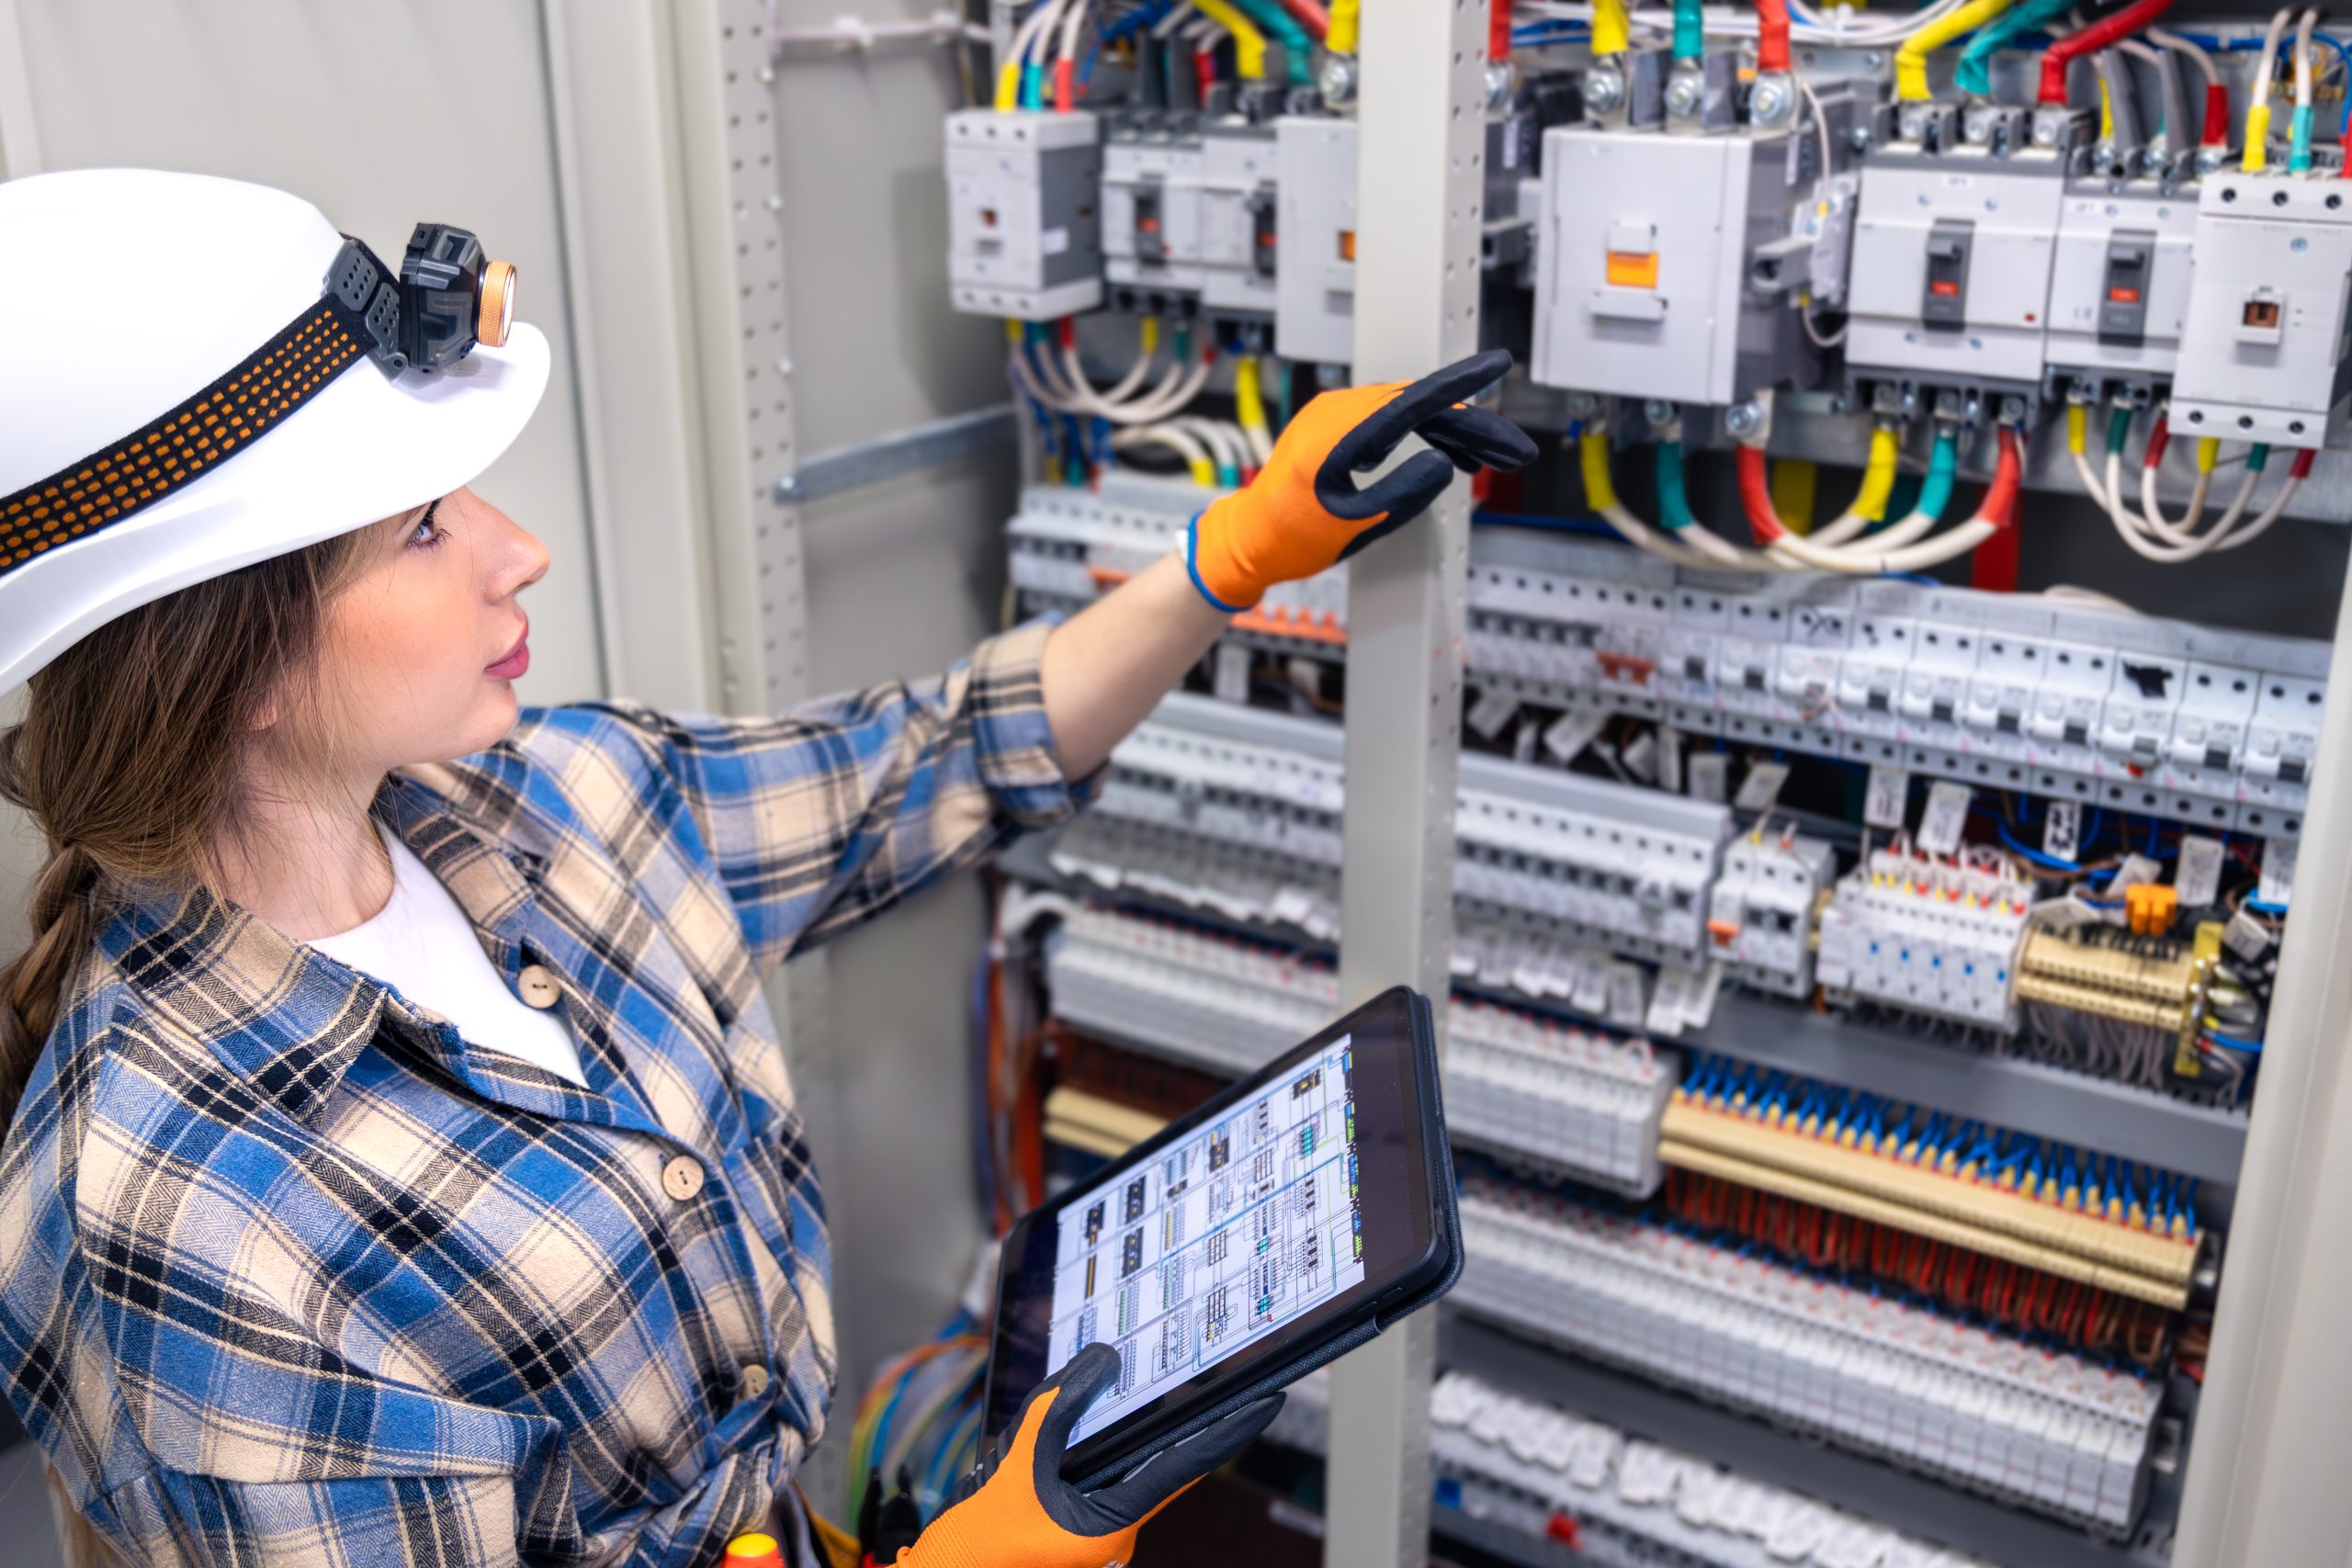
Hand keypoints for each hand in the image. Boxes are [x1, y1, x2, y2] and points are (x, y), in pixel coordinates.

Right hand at [887, 1343, 1281, 1567]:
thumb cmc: (979, 1548)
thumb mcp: (1014, 1467)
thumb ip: (1057, 1411)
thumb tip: (1100, 1362)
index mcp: (1114, 1526)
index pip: (1184, 1465)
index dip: (1228, 1430)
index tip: (1264, 1401)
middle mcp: (1117, 1536)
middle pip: (1146, 1462)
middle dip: (1138, 1423)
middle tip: (1141, 1380)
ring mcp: (1096, 1539)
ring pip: (1112, 1471)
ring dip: (1093, 1445)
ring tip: (1046, 1444)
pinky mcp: (1075, 1534)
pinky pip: (1088, 1484)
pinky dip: (1074, 1460)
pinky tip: (1040, 1456)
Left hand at [1185, 348, 1536, 610]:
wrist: (1248, 539)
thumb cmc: (1291, 537)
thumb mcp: (1353, 524)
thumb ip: (1402, 492)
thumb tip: (1444, 463)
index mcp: (1338, 434)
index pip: (1413, 400)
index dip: (1461, 384)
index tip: (1497, 365)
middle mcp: (1335, 413)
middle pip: (1419, 407)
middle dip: (1471, 429)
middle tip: (1512, 452)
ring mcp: (1334, 416)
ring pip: (1408, 414)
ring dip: (1450, 435)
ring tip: (1488, 462)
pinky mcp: (1336, 427)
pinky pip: (1388, 421)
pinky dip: (1420, 437)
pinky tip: (1448, 456)